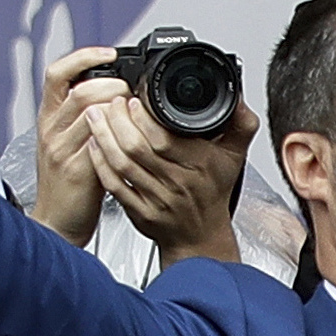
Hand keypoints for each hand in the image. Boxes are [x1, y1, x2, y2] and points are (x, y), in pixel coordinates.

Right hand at [33, 48, 131, 245]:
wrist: (56, 222)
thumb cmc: (67, 184)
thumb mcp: (69, 142)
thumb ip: (85, 117)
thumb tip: (115, 93)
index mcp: (49, 118)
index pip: (58, 73)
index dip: (83, 57)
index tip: (109, 53)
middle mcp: (52, 129)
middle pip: (81, 90)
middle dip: (114, 85)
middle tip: (132, 93)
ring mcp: (62, 149)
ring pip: (91, 112)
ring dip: (120, 108)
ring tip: (134, 113)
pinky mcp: (77, 170)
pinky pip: (100, 143)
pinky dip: (119, 135)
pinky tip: (132, 136)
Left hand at [80, 96, 257, 265]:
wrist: (200, 237)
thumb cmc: (213, 194)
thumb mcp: (235, 158)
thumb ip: (241, 125)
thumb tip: (239, 99)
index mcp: (198, 166)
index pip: (164, 139)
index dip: (142, 118)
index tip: (132, 101)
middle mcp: (176, 184)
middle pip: (137, 149)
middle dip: (117, 121)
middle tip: (111, 103)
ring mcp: (156, 200)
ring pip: (122, 165)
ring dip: (103, 137)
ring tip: (95, 116)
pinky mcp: (138, 212)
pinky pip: (114, 186)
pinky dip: (100, 164)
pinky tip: (94, 146)